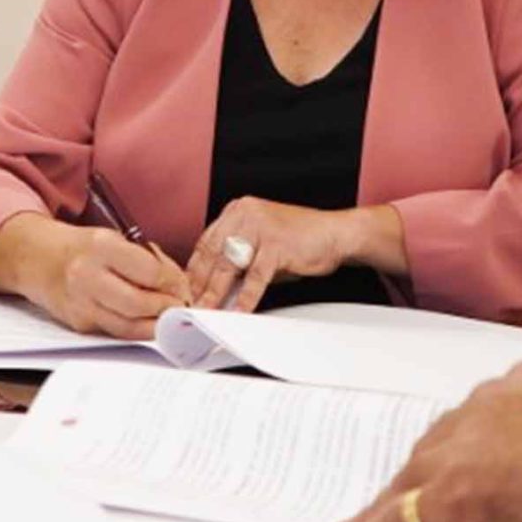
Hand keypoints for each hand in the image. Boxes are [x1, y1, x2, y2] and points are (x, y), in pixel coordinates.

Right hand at [37, 225, 190, 340]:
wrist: (36, 259)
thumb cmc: (82, 248)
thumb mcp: (114, 239)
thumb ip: (147, 260)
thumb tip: (179, 285)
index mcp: (100, 246)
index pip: (149, 271)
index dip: (173, 283)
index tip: (183, 288)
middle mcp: (87, 275)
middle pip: (138, 304)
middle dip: (166, 309)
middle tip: (180, 308)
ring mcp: (80, 303)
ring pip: (128, 326)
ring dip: (155, 326)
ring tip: (168, 319)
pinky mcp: (78, 324)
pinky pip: (115, 332)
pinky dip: (136, 329)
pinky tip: (146, 322)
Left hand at [184, 197, 375, 310]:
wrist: (335, 233)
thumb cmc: (299, 240)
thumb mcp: (260, 245)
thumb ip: (237, 261)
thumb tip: (214, 288)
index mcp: (237, 210)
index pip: (206, 242)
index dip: (194, 269)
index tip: (186, 289)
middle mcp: (245, 213)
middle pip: (213, 254)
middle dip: (200, 283)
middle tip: (191, 305)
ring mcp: (260, 227)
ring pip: (229, 265)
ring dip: (216, 292)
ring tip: (208, 311)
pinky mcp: (276, 244)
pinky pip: (255, 276)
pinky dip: (246, 297)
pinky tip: (239, 310)